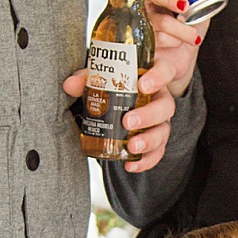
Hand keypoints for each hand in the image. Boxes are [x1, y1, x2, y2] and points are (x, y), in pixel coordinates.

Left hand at [62, 51, 178, 172]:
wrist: (121, 99)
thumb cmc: (115, 85)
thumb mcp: (101, 78)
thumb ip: (86, 78)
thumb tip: (70, 84)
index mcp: (152, 78)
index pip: (164, 72)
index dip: (158, 78)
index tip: (142, 85)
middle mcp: (161, 99)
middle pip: (166, 106)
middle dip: (149, 115)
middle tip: (128, 121)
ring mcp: (160, 121)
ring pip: (163, 131)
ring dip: (149, 140)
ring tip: (132, 146)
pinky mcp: (156, 140)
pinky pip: (157, 152)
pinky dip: (145, 161)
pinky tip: (131, 165)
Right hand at [145, 0, 230, 97]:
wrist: (177, 59)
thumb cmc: (183, 27)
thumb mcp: (198, 7)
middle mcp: (142, 1)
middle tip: (183, 4)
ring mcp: (138, 20)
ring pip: (154, 18)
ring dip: (179, 27)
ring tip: (193, 34)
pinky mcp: (139, 39)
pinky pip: (155, 36)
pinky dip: (172, 40)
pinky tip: (180, 42)